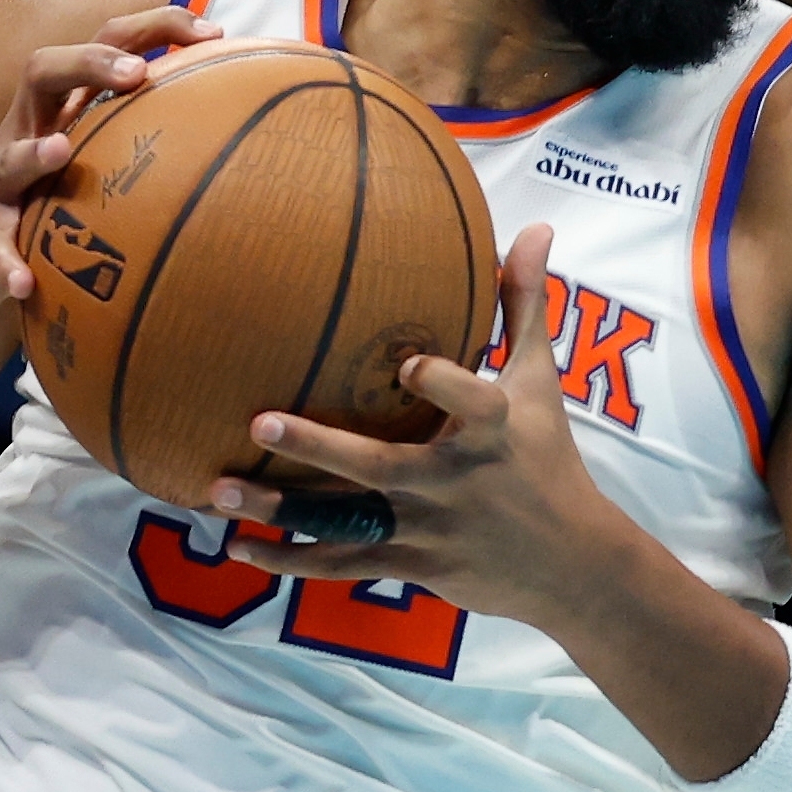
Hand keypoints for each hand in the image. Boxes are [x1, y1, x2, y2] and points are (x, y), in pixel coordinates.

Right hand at [0, 5, 218, 335]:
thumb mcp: (91, 171)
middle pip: (43, 70)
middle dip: (91, 61)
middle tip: (139, 72)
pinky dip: (5, 262)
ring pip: (5, 157)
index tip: (215, 32)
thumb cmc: (40, 212)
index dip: (155, 26)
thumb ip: (147, 146)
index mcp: (61, 112)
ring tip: (61, 150)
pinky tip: (24, 281)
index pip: (105, 45)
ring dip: (32, 154)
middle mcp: (23, 136)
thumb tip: (249, 142)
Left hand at [212, 225, 634, 626]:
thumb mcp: (539, 383)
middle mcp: (455, 482)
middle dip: (319, 449)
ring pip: (347, 522)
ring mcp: (430, 529)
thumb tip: (536, 226)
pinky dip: (290, 560)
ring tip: (220, 489)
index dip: (442, 385)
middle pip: (380, 467)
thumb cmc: (548, 457)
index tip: (405, 364)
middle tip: (260, 421)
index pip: (473, 404)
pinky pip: (342, 565)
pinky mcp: (413, 565)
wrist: (571, 565)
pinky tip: (238, 545)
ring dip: (282, 509)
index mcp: (492, 431)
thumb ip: (524, 306)